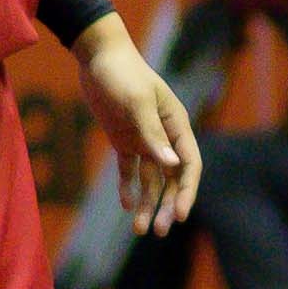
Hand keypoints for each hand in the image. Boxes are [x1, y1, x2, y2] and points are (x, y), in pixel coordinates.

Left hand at [81, 24, 202, 234]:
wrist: (97, 56)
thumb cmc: (122, 74)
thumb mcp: (137, 103)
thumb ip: (153, 134)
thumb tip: (172, 164)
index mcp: (176, 125)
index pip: (189, 165)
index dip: (186, 192)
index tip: (178, 215)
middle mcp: (165, 136)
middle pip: (172, 179)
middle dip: (166, 205)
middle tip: (157, 232)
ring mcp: (144, 139)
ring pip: (152, 179)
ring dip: (147, 203)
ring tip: (138, 228)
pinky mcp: (124, 140)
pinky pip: (130, 171)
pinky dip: (129, 188)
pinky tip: (125, 205)